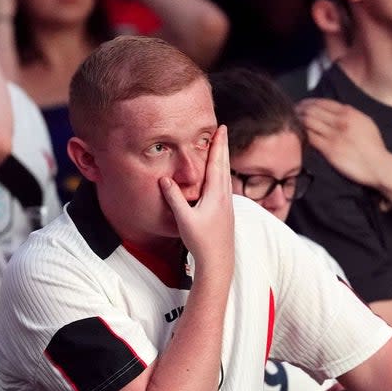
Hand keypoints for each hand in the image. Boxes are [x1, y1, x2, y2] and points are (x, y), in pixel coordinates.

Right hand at [160, 125, 233, 273]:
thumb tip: (164, 179)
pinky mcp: (227, 212)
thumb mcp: (184, 219)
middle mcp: (225, 197)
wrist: (219, 262)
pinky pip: (226, 185)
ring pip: (226, 175)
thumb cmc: (201, 242)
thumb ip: (174, 198)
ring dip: (223, 159)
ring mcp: (228, 205)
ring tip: (221, 148)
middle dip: (222, 147)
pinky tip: (221, 177)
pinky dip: (223, 173)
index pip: (217, 163)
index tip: (221, 128)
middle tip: (223, 130)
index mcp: (216, 194)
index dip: (218, 145)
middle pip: (224, 165)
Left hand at [297, 99, 390, 188]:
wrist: (379, 165)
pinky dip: (302, 135)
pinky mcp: (329, 149)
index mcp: (349, 112)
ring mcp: (334, 135)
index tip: (302, 104)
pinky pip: (310, 138)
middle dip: (300, 110)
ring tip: (292, 122)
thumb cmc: (374, 147)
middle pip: (312, 110)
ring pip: (309, 122)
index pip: (323, 102)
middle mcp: (340, 120)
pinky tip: (297, 135)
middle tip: (292, 112)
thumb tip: (339, 111)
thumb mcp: (366, 123)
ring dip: (298, 121)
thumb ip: (351, 115)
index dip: (309, 102)